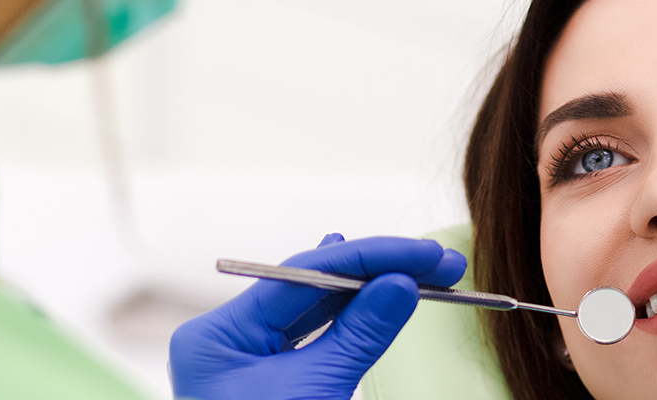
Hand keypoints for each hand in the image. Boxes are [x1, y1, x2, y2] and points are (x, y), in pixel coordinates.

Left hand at [169, 234, 465, 399]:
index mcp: (216, 336)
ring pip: (316, 310)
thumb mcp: (315, 393)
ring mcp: (246, 362)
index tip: (422, 256)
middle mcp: (226, 341)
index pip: (301, 274)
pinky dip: (351, 318)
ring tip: (422, 274)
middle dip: (378, 272)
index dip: (369, 258)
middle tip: (439, 265)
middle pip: (310, 286)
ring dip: (371, 292)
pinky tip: (373, 292)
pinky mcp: (270, 383)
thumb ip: (358, 334)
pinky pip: (314, 339)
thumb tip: (399, 284)